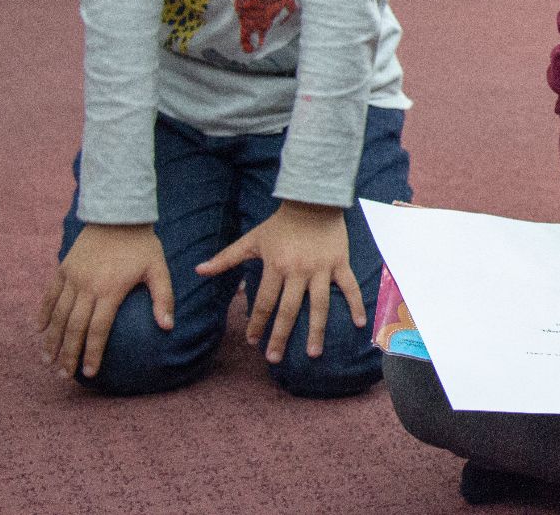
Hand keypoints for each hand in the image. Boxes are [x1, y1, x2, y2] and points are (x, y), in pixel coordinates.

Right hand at [38, 223, 173, 379]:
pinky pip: (49, 295)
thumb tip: (168, 327)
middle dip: (68, 354)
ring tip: (48, 360)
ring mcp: (72, 277)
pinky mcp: (63, 268)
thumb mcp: (158, 268)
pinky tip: (39, 330)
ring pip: (58, 315)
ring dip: (51, 340)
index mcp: (110, 289)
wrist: (118, 214)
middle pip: (74, 328)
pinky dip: (43, 313)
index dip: (92, 353)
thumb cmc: (143, 244)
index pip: (98, 329)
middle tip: (64, 376)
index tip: (90, 373)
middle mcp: (87, 286)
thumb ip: (164, 298)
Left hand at [196, 200, 362, 363]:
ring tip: (314, 354)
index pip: (263, 303)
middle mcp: (298, 271)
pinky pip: (349, 288)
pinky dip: (356, 305)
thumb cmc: (280, 223)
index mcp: (276, 267)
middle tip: (275, 359)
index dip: (257, 324)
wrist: (313, 201)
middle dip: (281, 336)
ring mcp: (321, 269)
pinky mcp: (339, 264)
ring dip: (317, 331)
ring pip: (319, 306)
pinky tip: (359, 325)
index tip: (253, 342)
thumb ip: (227, 258)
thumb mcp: (252, 240)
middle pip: (289, 310)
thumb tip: (199, 270)